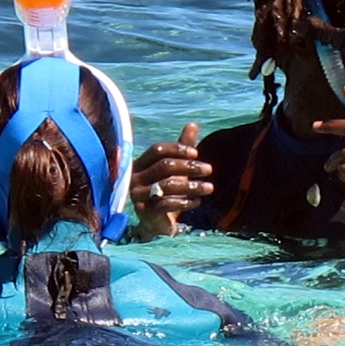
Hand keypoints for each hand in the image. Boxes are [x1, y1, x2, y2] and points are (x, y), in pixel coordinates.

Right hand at [130, 122, 213, 237]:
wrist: (157, 221)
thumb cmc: (166, 189)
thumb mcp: (176, 168)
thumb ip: (183, 148)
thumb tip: (193, 124)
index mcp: (140, 163)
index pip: (157, 150)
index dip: (177, 149)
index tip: (196, 153)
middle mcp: (135, 178)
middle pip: (164, 166)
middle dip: (189, 167)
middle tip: (209, 169)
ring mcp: (138, 195)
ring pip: (168, 185)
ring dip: (192, 186)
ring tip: (210, 187)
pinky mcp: (145, 212)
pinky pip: (168, 204)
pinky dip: (186, 202)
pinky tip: (198, 201)